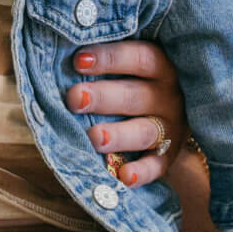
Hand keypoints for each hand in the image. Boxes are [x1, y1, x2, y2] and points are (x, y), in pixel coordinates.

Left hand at [68, 40, 189, 186]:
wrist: (175, 114)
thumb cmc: (136, 80)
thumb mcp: (132, 67)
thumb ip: (104, 62)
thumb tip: (57, 54)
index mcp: (161, 67)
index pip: (139, 58)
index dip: (110, 58)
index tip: (78, 60)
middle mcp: (169, 97)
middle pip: (136, 96)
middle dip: (104, 97)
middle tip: (75, 98)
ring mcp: (171, 128)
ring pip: (145, 131)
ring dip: (119, 135)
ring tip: (95, 137)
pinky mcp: (169, 155)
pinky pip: (157, 165)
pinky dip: (142, 172)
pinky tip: (123, 177)